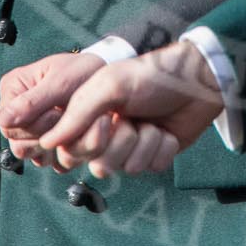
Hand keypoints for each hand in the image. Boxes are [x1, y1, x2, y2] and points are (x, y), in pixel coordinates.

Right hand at [0, 50, 107, 167]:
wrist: (108, 79)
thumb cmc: (83, 70)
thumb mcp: (60, 80)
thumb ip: (32, 101)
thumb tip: (1, 120)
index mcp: (13, 90)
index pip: (7, 124)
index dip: (31, 125)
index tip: (56, 112)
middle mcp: (19, 114)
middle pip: (19, 145)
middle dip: (47, 135)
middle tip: (68, 118)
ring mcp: (35, 133)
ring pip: (35, 157)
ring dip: (57, 147)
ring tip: (75, 126)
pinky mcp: (53, 146)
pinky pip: (54, 164)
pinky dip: (69, 154)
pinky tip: (79, 136)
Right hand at [38, 41, 223, 177]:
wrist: (199, 80)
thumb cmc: (152, 75)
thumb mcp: (109, 85)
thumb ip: (78, 113)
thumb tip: (47, 143)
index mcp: (91, 115)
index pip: (73, 149)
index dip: (91, 141)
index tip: (107, 120)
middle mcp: (109, 133)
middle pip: (100, 165)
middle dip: (122, 143)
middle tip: (133, 120)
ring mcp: (133, 146)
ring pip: (128, 170)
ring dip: (146, 144)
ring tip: (153, 123)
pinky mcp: (156, 155)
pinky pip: (152, 169)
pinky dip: (163, 150)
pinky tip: (168, 131)